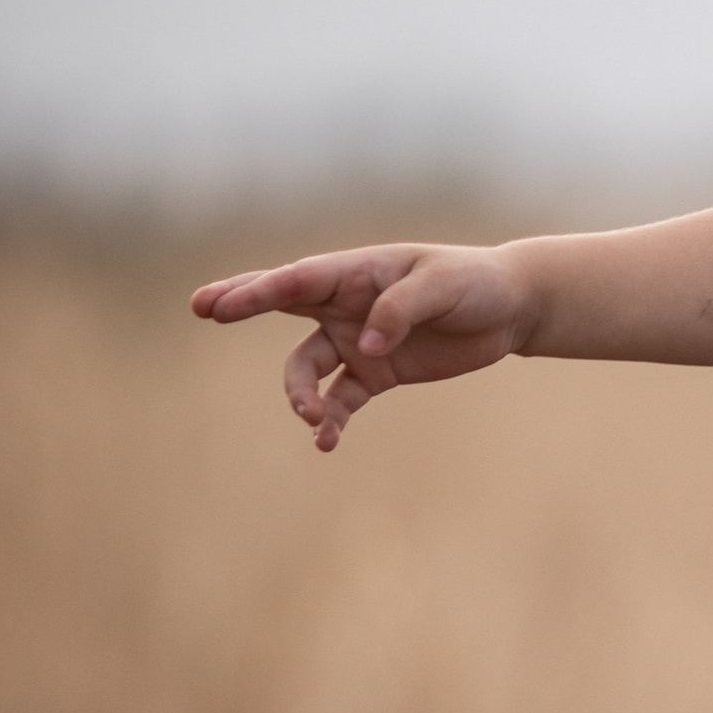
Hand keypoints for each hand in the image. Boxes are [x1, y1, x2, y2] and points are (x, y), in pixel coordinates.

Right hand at [191, 242, 530, 450]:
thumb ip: (401, 309)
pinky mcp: (376, 373)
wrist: (510, 310)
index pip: (299, 280)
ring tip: (315, 418)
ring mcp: (356, 339)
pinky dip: (330, 421)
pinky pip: (340, 399)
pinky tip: (328, 441)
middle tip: (202, 308)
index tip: (222, 305)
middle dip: (240, 304)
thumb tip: (366, 343)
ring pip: (306, 367)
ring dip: (300, 394)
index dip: (258, 291)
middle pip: (280, 304)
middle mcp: (347, 303)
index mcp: (358, 271)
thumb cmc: (474, 284)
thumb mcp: (443, 287)